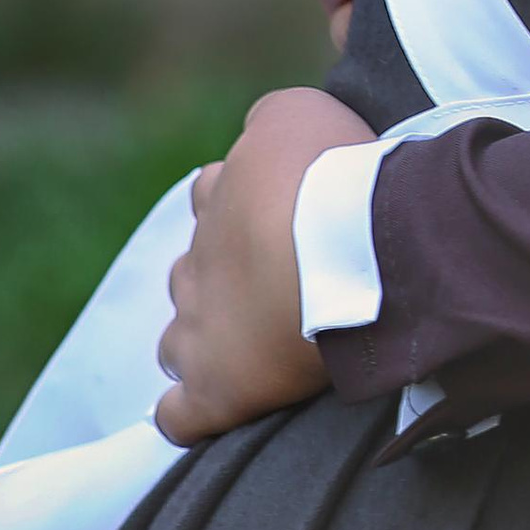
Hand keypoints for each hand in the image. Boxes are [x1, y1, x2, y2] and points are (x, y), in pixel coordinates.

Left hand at [157, 86, 371, 445]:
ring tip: (251, 354)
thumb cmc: (335, 176)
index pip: (211, 197)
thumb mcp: (301, 113)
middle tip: (279, 290)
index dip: (243, 210)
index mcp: (219, 197)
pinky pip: (179, 416)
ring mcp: (198, 330)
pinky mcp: (215, 391)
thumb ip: (270, 120)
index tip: (283, 221)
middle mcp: (197, 261)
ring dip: (203, 347)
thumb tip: (258, 130)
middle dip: (219, 283)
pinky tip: (211, 413)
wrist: (352, 246)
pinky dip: (189, 415)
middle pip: (189, 273)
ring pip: (177, 343)